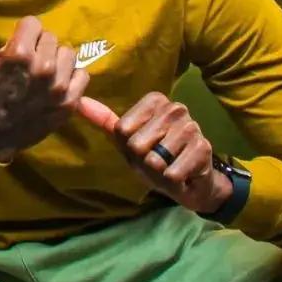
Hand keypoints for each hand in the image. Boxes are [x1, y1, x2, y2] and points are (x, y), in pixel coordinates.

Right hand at [0, 0, 88, 161]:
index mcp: (20, 53)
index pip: (33, 24)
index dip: (21, 35)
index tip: (11, 50)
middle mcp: (43, 69)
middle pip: (51, 37)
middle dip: (38, 46)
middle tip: (23, 63)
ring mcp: (59, 88)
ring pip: (68, 54)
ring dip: (56, 60)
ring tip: (39, 72)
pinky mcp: (69, 104)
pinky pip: (82, 76)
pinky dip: (71, 78)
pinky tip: (53, 84)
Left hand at [78, 91, 230, 213]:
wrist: (189, 182)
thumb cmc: (155, 157)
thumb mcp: (127, 140)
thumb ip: (104, 120)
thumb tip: (78, 102)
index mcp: (155, 100)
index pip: (123, 129)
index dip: (129, 146)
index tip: (143, 147)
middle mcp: (174, 108)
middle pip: (136, 144)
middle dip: (143, 161)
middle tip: (158, 160)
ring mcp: (191, 126)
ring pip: (154, 160)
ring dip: (159, 172)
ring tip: (169, 166)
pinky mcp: (203, 148)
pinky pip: (171, 173)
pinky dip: (173, 181)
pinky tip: (182, 174)